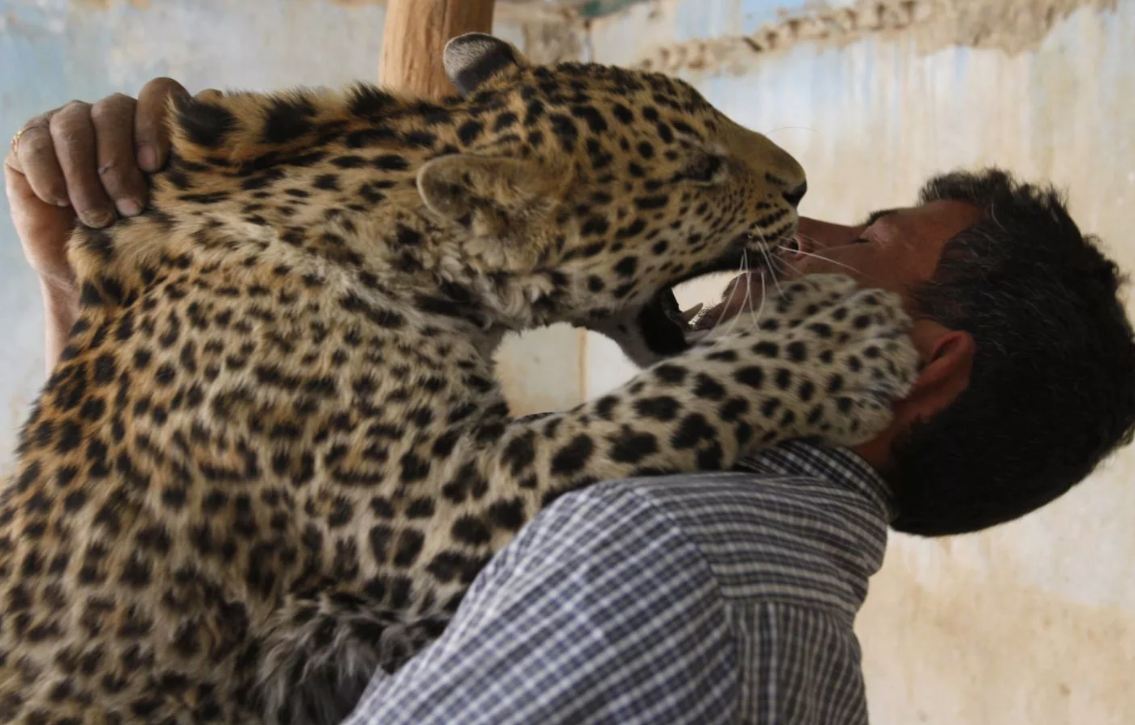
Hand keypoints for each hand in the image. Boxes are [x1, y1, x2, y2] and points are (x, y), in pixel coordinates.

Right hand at [3, 78, 199, 369]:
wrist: (99, 278)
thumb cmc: (149, 243)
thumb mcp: (180, 208)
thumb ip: (196, 160)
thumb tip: (215, 101)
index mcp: (155, 124)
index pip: (158, 92)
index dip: (155, 122)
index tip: (156, 166)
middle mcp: (114, 118)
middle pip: (115, 108)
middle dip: (120, 161)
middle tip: (131, 207)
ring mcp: (70, 127)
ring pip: (74, 122)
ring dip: (86, 174)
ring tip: (99, 217)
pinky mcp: (31, 146)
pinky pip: (34, 141)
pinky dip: (49, 171)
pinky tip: (60, 200)